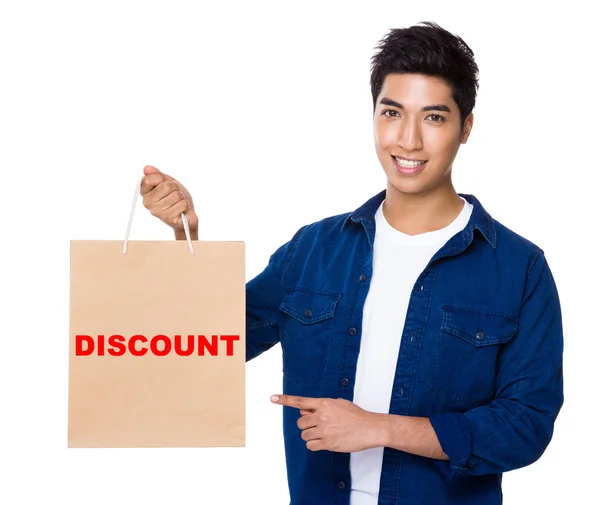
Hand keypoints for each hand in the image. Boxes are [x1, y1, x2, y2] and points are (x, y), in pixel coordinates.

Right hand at [140, 165, 198, 236]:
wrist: (186, 213)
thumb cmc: (175, 197)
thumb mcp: (167, 181)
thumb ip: (157, 174)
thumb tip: (147, 168)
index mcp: (145, 193)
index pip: (148, 179)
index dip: (161, 178)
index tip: (164, 183)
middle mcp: (148, 203)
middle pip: (166, 186)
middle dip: (175, 188)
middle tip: (174, 194)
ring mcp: (157, 212)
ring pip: (176, 195)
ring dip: (181, 197)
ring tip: (177, 202)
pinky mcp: (168, 219)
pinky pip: (182, 204)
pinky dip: (185, 205)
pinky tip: (181, 210)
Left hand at [270, 394, 386, 452]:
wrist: (369, 428)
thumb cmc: (356, 415)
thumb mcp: (338, 404)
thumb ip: (320, 406)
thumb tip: (304, 410)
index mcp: (324, 403)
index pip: (300, 401)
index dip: (284, 400)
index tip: (272, 398)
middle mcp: (322, 416)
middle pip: (300, 423)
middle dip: (307, 425)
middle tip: (318, 426)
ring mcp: (324, 430)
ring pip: (304, 435)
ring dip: (311, 435)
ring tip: (324, 434)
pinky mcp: (328, 443)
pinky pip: (311, 445)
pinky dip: (315, 445)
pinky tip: (325, 441)